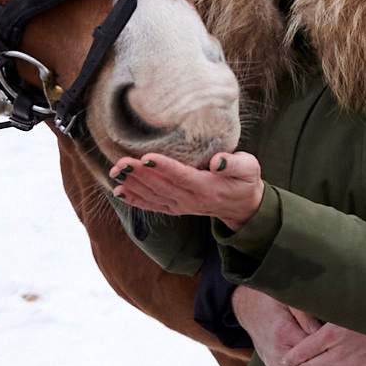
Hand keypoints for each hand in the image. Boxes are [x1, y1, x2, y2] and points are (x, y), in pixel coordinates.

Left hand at [108, 148, 264, 227]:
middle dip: (140, 174)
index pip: (182, 177)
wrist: (241, 206)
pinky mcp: (175, 207)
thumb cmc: (244, 180)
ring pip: (153, 195)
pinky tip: (119, 191)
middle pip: (162, 186)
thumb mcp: (249, 168)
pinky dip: (134, 199)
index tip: (147, 157)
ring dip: (133, 184)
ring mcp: (181, 205)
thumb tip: (218, 161)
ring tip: (116, 172)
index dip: (164, 167)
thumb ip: (235, 164)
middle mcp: (191, 199)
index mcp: (207, 188)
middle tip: (122, 162)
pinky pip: (152, 205)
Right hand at [233, 284, 326, 365]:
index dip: (330, 353)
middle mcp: (279, 351)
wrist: (249, 308)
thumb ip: (305, 315)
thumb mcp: (289, 300)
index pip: (312, 348)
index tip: (348, 357)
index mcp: (285, 332)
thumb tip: (320, 330)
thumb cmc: (273, 301)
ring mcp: (275, 361)